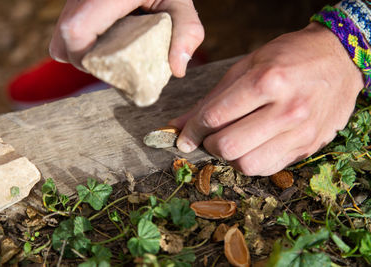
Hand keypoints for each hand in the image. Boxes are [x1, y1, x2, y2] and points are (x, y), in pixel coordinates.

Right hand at [49, 0, 203, 75]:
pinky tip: (105, 41)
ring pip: (61, 35)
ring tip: (110, 52)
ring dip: (82, 52)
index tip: (109, 68)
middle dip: (84, 61)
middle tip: (112, 64)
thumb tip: (178, 69)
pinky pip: (66, 28)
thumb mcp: (180, 0)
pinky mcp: (76, 2)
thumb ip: (187, 31)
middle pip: (62, 39)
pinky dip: (81, 41)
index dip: (84, 58)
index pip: (75, 31)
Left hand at [170, 23, 363, 175]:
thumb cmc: (287, 57)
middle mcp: (286, 109)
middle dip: (208, 145)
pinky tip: (250, 145)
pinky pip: (268, 168)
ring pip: (247, 164)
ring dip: (229, 157)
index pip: (214, 117)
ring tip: (231, 140)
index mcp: (267, 81)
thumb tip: (177, 126)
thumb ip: (211, 99)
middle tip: (208, 136)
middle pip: (228, 146)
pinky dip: (250, 161)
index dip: (191, 131)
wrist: (339, 60)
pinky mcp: (308, 146)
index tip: (182, 137)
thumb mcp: (246, 66)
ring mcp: (300, 132)